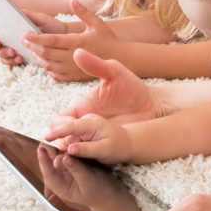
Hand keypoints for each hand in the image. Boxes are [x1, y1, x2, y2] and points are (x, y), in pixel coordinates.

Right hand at [0, 10, 71, 66]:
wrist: (65, 37)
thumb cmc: (52, 26)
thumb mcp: (40, 18)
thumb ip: (28, 14)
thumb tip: (14, 10)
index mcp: (12, 30)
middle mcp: (12, 40)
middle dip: (1, 52)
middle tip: (12, 51)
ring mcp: (17, 50)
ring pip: (4, 58)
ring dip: (8, 59)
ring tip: (19, 57)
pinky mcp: (24, 59)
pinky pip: (13, 64)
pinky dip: (12, 65)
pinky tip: (18, 63)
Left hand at [23, 0, 122, 81]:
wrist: (120, 58)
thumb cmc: (108, 39)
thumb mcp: (97, 23)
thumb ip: (83, 12)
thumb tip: (72, 0)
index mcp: (77, 42)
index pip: (51, 40)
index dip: (36, 38)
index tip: (25, 34)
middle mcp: (74, 56)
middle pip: (46, 53)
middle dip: (32, 46)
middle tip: (24, 40)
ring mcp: (73, 68)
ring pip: (48, 65)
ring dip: (38, 57)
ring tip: (33, 49)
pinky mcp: (74, 76)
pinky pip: (55, 75)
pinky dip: (47, 68)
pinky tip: (46, 60)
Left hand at [37, 146, 146, 210]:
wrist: (110, 194)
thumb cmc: (99, 191)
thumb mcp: (88, 181)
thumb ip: (76, 169)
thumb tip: (65, 157)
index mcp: (61, 188)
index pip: (49, 174)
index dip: (44, 161)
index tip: (40, 149)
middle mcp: (62, 179)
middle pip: (53, 163)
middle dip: (53, 152)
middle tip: (53, 139)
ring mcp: (68, 172)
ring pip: (61, 157)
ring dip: (62, 149)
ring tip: (64, 139)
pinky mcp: (75, 165)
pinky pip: (70, 155)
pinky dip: (70, 149)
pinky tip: (72, 142)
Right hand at [44, 113, 132, 164]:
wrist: (127, 144)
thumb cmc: (118, 148)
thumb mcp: (103, 150)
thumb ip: (86, 149)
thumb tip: (69, 149)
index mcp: (92, 123)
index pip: (71, 125)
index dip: (57, 131)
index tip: (46, 138)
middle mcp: (86, 121)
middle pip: (64, 126)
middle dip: (56, 136)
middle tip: (52, 149)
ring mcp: (83, 126)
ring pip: (66, 132)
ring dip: (61, 141)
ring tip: (59, 153)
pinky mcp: (82, 131)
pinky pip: (70, 136)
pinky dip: (66, 143)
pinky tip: (66, 152)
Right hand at [48, 49, 165, 149]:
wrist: (153, 105)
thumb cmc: (133, 88)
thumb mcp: (115, 73)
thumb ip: (96, 65)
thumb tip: (77, 52)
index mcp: (82, 107)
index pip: (60, 119)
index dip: (57, 125)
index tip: (65, 127)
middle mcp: (85, 123)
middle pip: (62, 137)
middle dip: (59, 141)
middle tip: (66, 144)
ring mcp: (95, 136)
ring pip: (72, 148)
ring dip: (68, 151)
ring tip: (72, 153)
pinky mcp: (105, 146)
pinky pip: (88, 155)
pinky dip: (81, 158)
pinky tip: (84, 158)